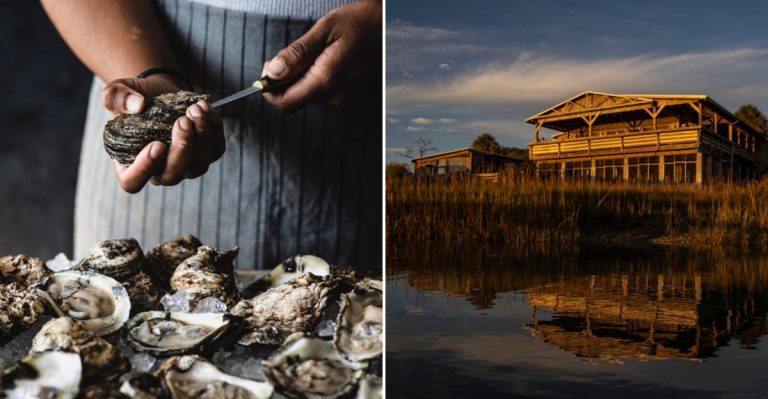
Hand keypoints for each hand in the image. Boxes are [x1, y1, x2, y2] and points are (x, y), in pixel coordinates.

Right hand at [100, 74, 224, 193]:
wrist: (159, 92)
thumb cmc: (135, 98)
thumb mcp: (117, 92)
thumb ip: (117, 97)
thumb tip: (137, 105)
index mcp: (129, 163)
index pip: (133, 182)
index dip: (144, 169)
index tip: (156, 145)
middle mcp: (157, 170)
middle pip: (171, 176)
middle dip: (182, 149)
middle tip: (183, 121)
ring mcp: (183, 165)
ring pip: (198, 166)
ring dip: (202, 138)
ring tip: (195, 109)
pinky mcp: (205, 154)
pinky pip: (215, 151)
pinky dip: (214, 129)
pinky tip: (206, 108)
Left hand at [262, 0, 381, 111]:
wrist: (391, 26)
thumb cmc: (360, 22)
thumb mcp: (325, 29)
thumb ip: (297, 53)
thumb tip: (271, 72)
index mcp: (327, 80)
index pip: (284, 103)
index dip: (268, 90)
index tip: (267, 69)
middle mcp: (335, 97)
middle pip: (294, 101)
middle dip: (284, 82)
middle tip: (289, 55)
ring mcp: (344, 99)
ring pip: (307, 96)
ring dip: (300, 78)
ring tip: (314, 53)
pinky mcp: (349, 96)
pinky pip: (321, 93)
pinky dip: (314, 79)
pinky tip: (325, 59)